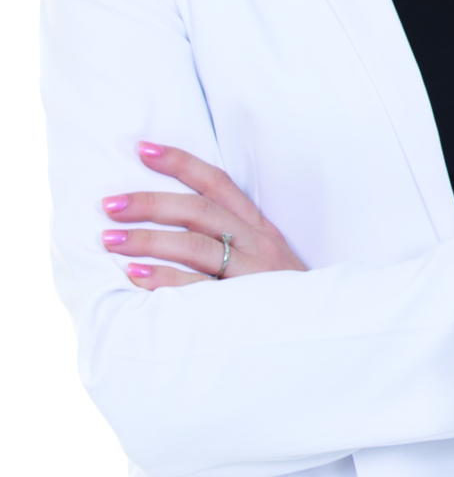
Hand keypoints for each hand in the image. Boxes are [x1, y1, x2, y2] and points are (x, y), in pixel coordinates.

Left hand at [101, 142, 305, 288]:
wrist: (321, 328)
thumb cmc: (282, 293)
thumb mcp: (266, 255)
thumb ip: (231, 236)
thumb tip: (174, 220)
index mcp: (258, 225)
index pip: (217, 183)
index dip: (180, 162)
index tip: (142, 149)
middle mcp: (255, 242)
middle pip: (198, 211)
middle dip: (150, 204)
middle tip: (110, 205)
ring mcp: (251, 272)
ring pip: (195, 246)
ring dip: (148, 241)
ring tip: (111, 240)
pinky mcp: (244, 303)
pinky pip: (197, 289)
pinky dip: (165, 280)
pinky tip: (136, 276)